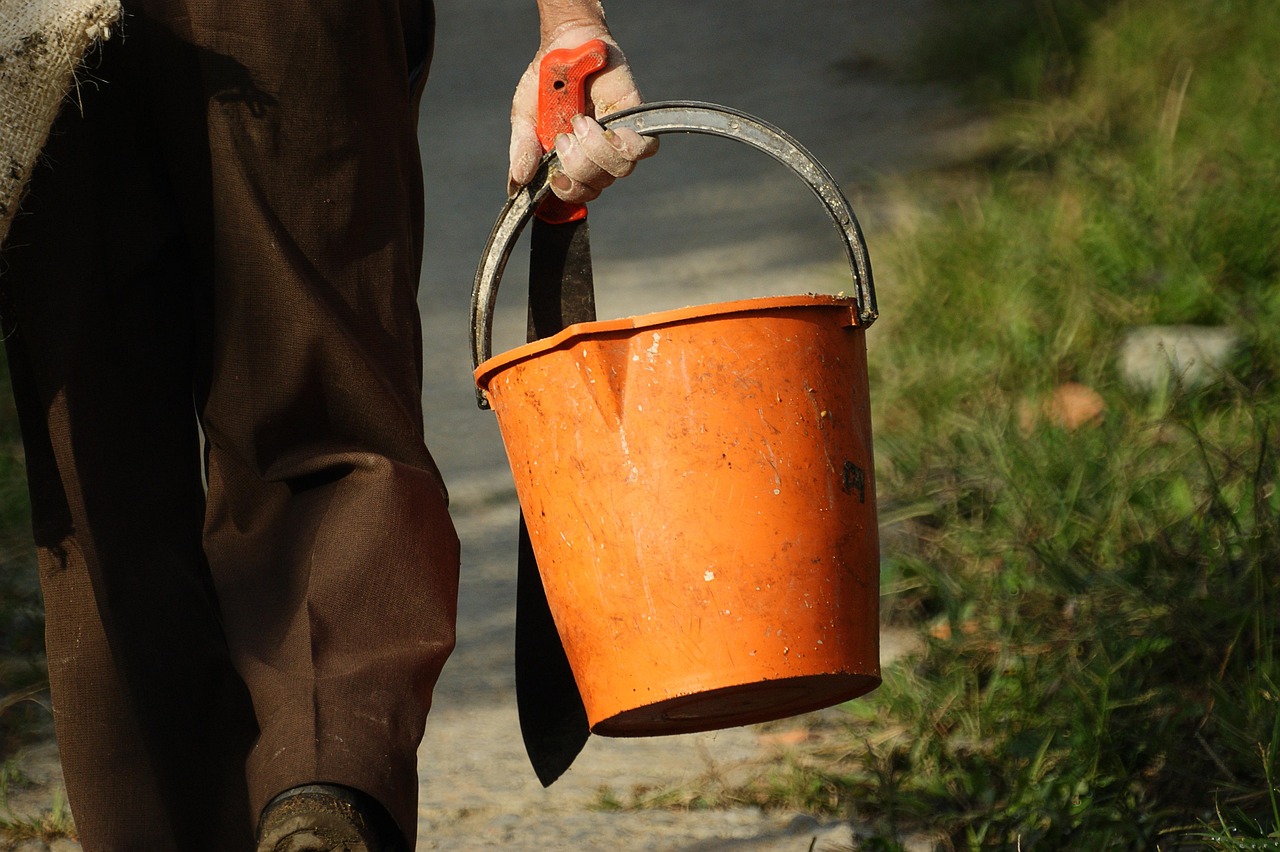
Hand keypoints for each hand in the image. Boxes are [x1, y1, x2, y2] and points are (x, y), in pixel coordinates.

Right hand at [508, 26, 658, 202]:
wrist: (567, 45)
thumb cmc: (546, 82)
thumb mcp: (525, 116)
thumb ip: (523, 148)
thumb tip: (518, 181)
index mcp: (571, 161)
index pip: (577, 194)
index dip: (568, 191)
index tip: (555, 174)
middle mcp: (597, 157)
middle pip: (598, 185)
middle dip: (579, 167)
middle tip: (564, 138)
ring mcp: (618, 141)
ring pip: (619, 169)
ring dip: (597, 151)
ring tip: (581, 122)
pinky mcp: (637, 123)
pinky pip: (642, 149)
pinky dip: (626, 144)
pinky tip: (609, 129)